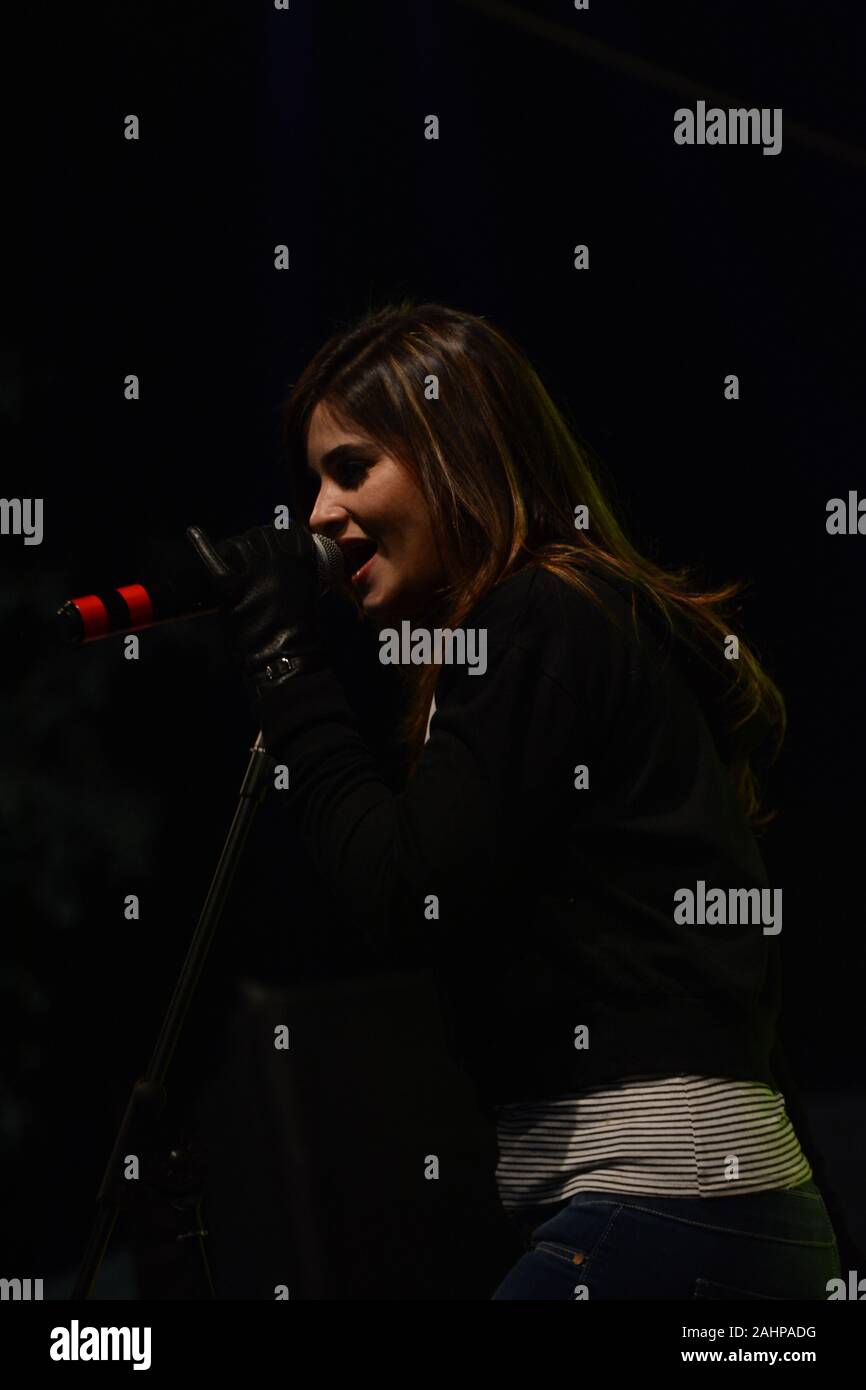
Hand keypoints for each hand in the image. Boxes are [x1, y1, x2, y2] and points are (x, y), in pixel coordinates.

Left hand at [186, 521, 325, 694]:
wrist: (288, 658)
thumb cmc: (303, 632)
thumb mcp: (309, 593)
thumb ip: (295, 572)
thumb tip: (277, 559)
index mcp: (301, 559)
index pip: (284, 530)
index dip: (274, 539)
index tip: (270, 548)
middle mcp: (277, 559)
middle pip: (258, 536)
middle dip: (252, 545)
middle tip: (250, 564)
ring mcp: (254, 571)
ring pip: (238, 544)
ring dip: (234, 550)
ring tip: (235, 565)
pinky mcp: (233, 587)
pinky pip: (214, 560)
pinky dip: (202, 545)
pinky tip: (193, 533)